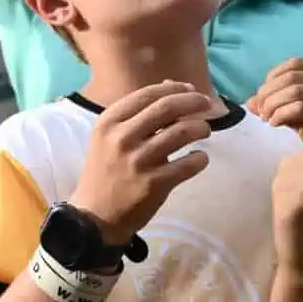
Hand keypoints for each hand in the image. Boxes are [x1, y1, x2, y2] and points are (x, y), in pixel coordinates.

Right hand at [69, 81, 215, 244]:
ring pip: (183, 132)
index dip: (175, 89)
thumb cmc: (105, 171)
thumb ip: (137, 114)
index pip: (147, 95)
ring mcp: (139, 161)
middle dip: (193, 102)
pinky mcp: (155, 183)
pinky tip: (199, 158)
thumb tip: (173, 86)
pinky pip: (190, 164)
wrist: (96, 215)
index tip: (190, 90)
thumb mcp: (109, 138)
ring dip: (201, 128)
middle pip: (167, 108)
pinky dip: (200, 158)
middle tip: (206, 105)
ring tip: (204, 131)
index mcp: (108, 123)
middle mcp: (121, 138)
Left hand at [248, 58, 302, 143]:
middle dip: (267, 94)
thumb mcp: (301, 111)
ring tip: (267, 119)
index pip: (295, 64)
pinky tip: (275, 124)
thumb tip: (249, 102)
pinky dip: (280, 114)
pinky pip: (300, 108)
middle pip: (291, 77)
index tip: (261, 96)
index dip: (272, 78)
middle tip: (260, 112)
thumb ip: (278, 102)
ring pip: (294, 91)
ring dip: (272, 105)